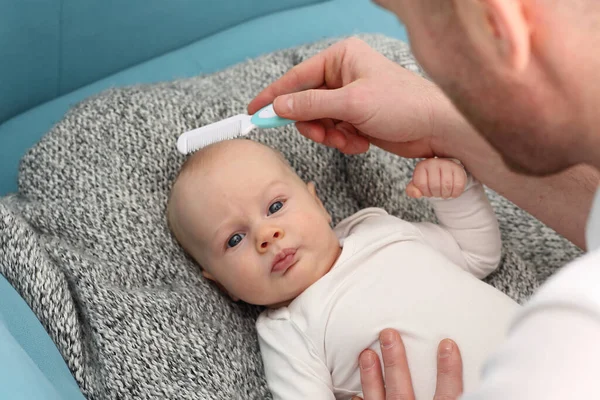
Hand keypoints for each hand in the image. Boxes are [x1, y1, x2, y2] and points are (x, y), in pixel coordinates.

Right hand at [248, 37, 457, 157]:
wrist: (435, 128)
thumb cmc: (403, 104)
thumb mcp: (352, 103)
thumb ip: (311, 105)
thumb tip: (279, 107)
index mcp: (341, 58)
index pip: (297, 77)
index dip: (274, 96)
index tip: (255, 111)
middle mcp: (343, 75)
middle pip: (305, 103)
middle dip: (313, 124)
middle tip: (324, 135)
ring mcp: (350, 98)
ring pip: (319, 122)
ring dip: (331, 136)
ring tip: (349, 139)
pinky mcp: (357, 118)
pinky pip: (334, 132)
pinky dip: (344, 141)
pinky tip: (362, 141)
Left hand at [353, 329, 462, 399]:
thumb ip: (454, 396)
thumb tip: (470, 378)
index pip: (448, 395)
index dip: (448, 371)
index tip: (447, 344)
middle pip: (401, 391)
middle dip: (394, 361)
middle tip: (388, 334)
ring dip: (370, 377)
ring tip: (366, 354)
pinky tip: (357, 395)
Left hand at [407, 158, 467, 198]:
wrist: (446, 172)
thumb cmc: (430, 179)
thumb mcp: (419, 184)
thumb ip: (412, 190)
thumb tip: (416, 194)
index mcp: (422, 166)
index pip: (421, 184)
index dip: (425, 192)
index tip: (428, 191)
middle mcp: (434, 162)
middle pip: (434, 186)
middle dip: (436, 194)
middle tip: (437, 193)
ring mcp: (447, 164)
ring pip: (446, 186)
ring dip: (445, 195)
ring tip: (444, 193)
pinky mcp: (459, 169)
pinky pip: (458, 186)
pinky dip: (455, 194)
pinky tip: (452, 192)